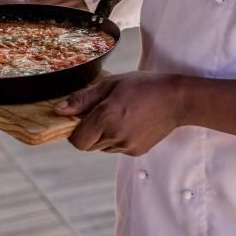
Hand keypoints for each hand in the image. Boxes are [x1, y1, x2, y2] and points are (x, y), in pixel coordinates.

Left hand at [54, 73, 181, 155]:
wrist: (176, 99)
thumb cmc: (144, 86)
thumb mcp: (111, 84)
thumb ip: (83, 98)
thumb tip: (59, 110)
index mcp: (106, 117)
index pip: (76, 140)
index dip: (75, 131)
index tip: (81, 118)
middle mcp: (115, 136)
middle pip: (87, 145)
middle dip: (89, 132)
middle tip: (102, 112)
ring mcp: (127, 146)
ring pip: (101, 148)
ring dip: (103, 135)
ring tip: (120, 114)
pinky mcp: (136, 151)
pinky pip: (117, 149)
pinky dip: (117, 138)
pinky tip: (130, 122)